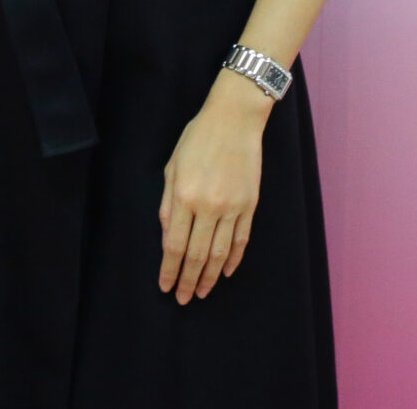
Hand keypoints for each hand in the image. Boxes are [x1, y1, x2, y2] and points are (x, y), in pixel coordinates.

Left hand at [156, 72, 270, 302]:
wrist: (235, 118)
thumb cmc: (198, 138)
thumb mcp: (172, 168)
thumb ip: (168, 207)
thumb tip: (169, 241)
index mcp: (185, 196)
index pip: (176, 246)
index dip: (170, 270)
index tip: (165, 287)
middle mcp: (209, 206)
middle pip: (198, 255)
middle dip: (189, 281)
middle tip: (183, 299)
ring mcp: (233, 206)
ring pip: (221, 253)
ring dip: (210, 277)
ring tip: (202, 292)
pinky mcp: (250, 204)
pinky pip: (241, 239)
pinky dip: (234, 259)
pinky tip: (226, 272)